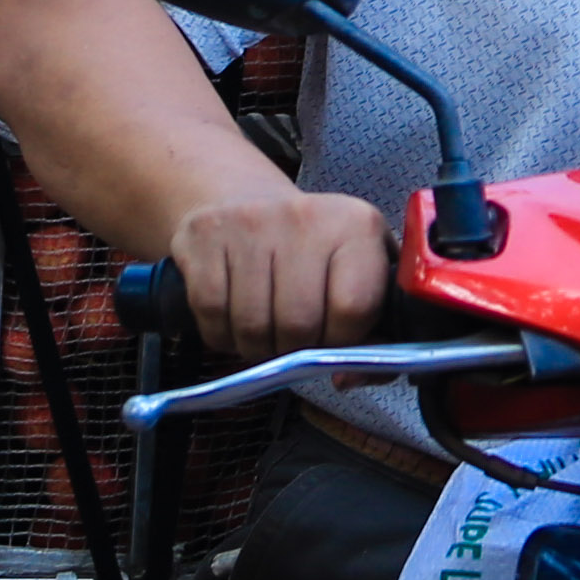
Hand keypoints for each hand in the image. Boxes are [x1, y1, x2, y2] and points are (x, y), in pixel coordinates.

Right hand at [169, 193, 393, 360]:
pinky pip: (210, 311)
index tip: (333, 339)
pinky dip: (221, 334)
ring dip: (257, 347)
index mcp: (358, 226)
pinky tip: (234, 321)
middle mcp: (305, 217)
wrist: (249, 200)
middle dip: (295, 350)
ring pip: (252, 325)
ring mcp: (250, 221)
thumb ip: (375, 335)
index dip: (342, 341)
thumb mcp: (362, 276)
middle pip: (298, 323)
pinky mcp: (204, 233)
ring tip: (265, 332)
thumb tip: (343, 379)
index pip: (354, 308)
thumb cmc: (315, 253)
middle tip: (293, 342)